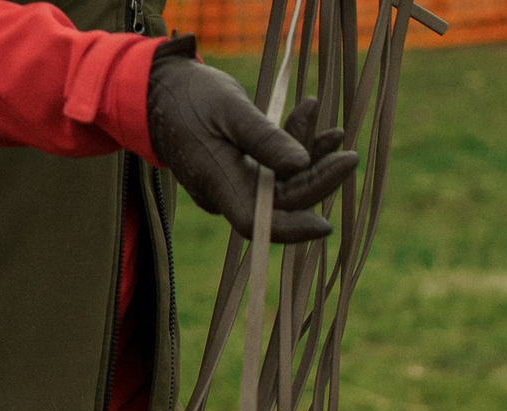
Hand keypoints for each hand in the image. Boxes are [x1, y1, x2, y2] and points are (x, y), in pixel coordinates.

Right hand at [146, 41, 359, 244]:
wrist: (158, 86)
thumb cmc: (188, 95)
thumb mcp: (230, 109)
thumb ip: (265, 139)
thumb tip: (302, 166)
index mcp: (217, 182)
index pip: (259, 222)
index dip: (293, 228)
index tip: (326, 224)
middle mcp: (226, 190)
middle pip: (281, 201)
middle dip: (317, 179)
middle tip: (348, 155)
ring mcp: (233, 181)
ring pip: (283, 182)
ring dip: (311, 158)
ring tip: (336, 133)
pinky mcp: (240, 169)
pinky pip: (275, 168)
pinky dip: (296, 147)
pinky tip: (312, 120)